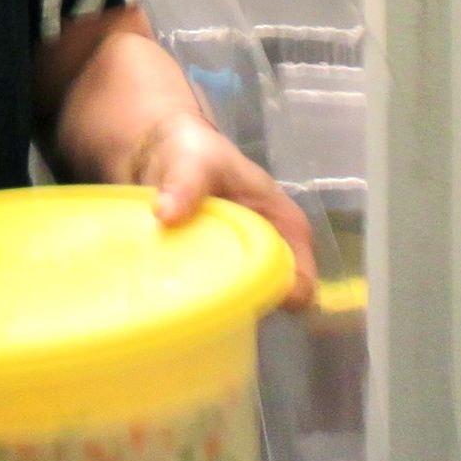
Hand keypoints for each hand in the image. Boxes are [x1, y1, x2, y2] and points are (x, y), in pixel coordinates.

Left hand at [130, 114, 321, 307]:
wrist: (159, 150)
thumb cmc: (194, 151)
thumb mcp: (194, 160)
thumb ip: (185, 184)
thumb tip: (166, 216)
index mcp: (286, 228)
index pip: (301, 283)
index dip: (276, 299)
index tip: (236, 301)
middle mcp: (272, 254)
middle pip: (270, 302)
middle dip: (239, 309)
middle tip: (199, 306)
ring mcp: (243, 267)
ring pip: (240, 307)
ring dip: (214, 309)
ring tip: (180, 305)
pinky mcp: (213, 274)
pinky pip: (212, 302)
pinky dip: (194, 304)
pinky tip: (168, 302)